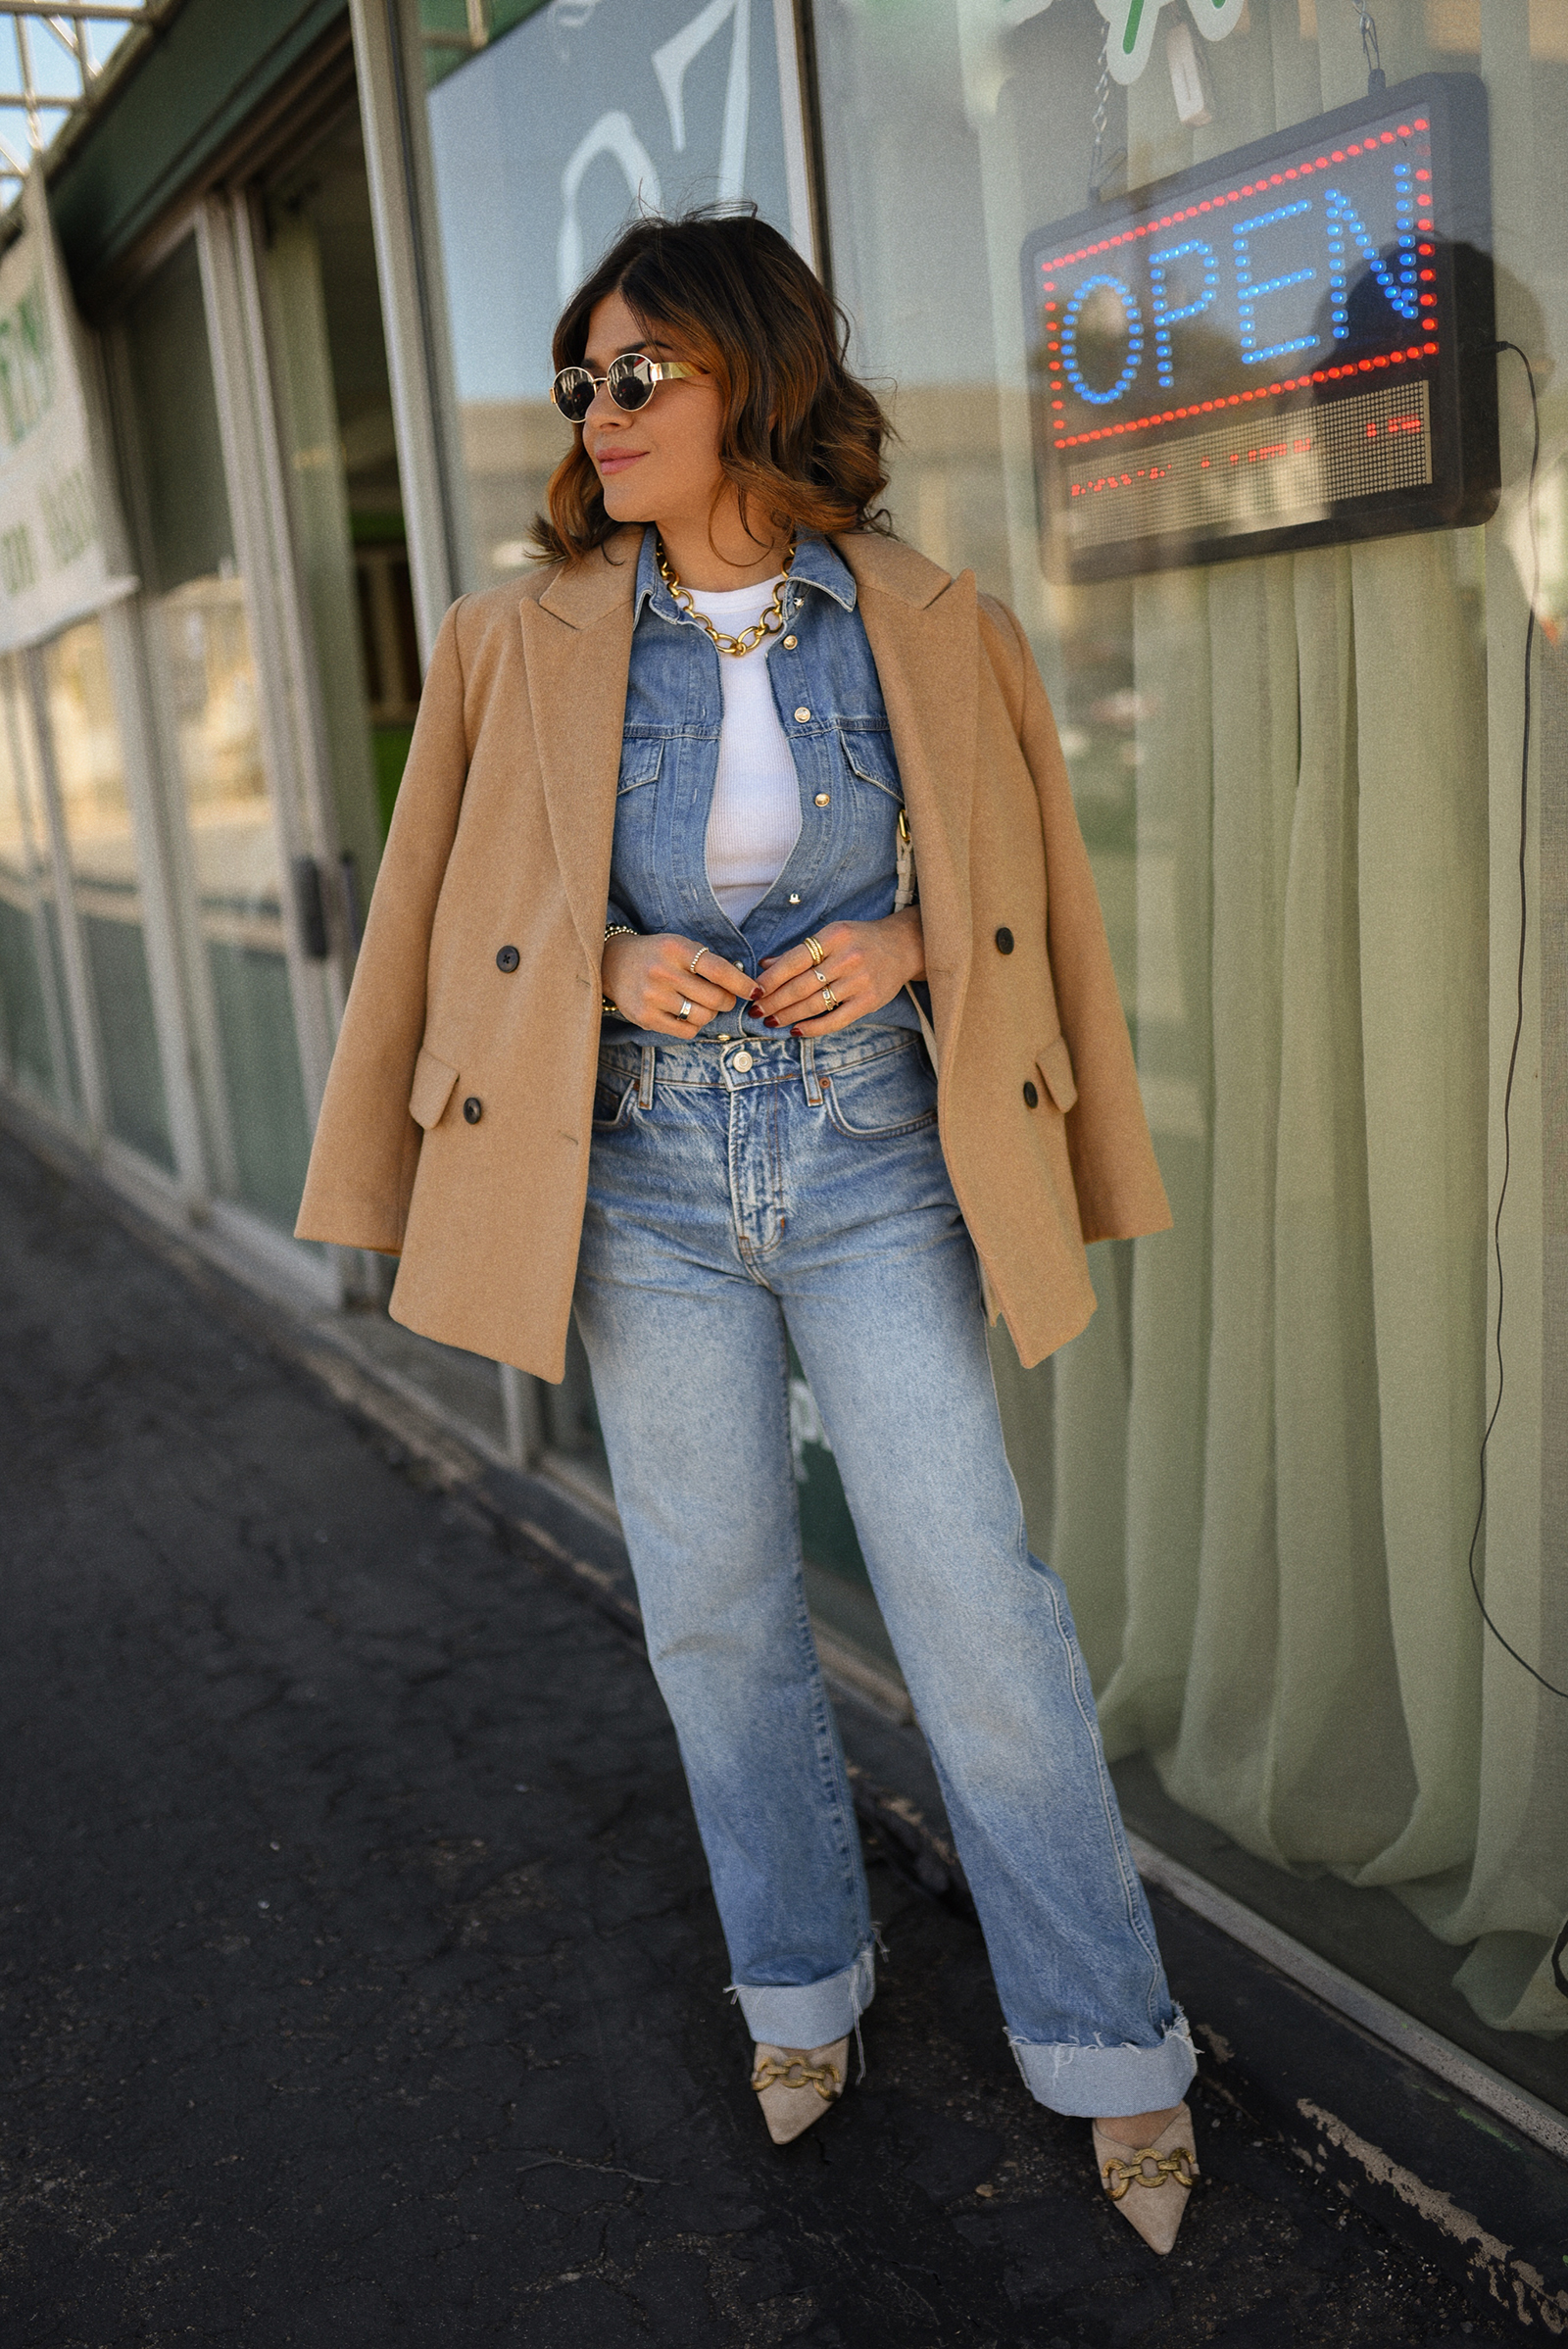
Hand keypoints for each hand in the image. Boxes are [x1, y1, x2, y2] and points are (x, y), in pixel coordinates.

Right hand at [601, 932, 756, 1035]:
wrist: (612, 964)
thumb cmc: (657, 955)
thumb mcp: (679, 946)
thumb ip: (708, 962)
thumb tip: (743, 986)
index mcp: (676, 949)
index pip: (718, 970)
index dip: (742, 984)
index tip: (755, 991)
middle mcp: (663, 972)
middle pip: (715, 998)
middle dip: (727, 1001)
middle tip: (725, 999)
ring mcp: (652, 997)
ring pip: (702, 1017)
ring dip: (710, 1014)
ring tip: (702, 1005)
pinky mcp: (645, 1017)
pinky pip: (686, 1031)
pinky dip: (694, 1025)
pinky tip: (687, 1015)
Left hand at [753, 908, 925, 1036]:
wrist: (904, 946)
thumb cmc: (860, 940)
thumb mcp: (832, 935)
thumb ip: (799, 952)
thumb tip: (765, 965)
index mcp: (834, 937)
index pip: (794, 961)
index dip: (771, 979)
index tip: (754, 991)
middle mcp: (847, 958)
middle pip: (801, 986)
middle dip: (774, 1001)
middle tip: (756, 1011)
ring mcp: (860, 982)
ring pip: (815, 1004)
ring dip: (788, 1015)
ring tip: (770, 1020)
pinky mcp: (869, 1001)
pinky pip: (835, 1020)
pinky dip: (813, 1028)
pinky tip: (796, 1030)